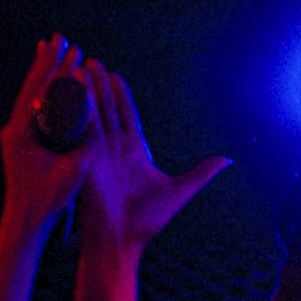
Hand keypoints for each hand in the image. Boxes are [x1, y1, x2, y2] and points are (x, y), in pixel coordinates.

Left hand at [0, 37, 91, 232]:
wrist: (26, 219)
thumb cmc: (47, 198)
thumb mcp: (73, 172)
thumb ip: (85, 147)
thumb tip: (96, 123)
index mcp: (22, 131)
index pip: (38, 89)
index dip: (53, 66)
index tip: (65, 47)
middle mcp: (16, 128)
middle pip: (33, 86)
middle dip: (49, 62)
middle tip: (60, 39)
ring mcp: (19, 134)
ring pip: (35, 96)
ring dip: (49, 74)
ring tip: (60, 54)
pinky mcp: (25, 141)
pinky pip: (38, 109)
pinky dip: (49, 92)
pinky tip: (60, 85)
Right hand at [74, 60, 228, 256]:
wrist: (123, 239)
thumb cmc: (148, 220)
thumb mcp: (181, 190)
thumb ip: (202, 172)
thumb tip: (228, 160)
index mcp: (135, 151)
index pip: (127, 115)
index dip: (121, 95)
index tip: (115, 75)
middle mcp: (114, 148)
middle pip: (106, 108)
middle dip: (99, 85)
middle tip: (91, 61)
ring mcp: (98, 152)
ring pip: (92, 113)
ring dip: (86, 90)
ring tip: (79, 67)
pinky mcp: (87, 159)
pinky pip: (83, 128)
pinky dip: (78, 108)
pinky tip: (73, 89)